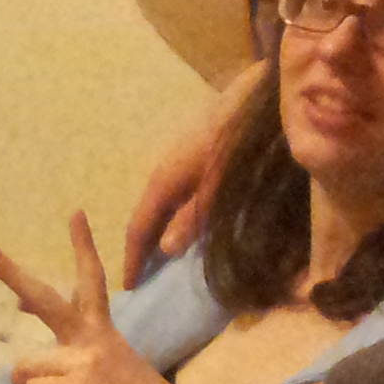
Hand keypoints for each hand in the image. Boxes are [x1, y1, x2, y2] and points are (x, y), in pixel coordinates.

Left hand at [0, 214, 187, 383]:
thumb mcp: (103, 361)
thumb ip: (67, 351)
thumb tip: (25, 361)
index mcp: (100, 327)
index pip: (92, 279)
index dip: (83, 247)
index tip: (75, 214)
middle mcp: (91, 337)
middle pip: (44, 300)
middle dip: (13, 275)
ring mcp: (84, 360)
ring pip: (25, 365)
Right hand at [120, 60, 265, 280]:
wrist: (255, 95)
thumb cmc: (236, 141)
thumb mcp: (219, 185)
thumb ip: (193, 217)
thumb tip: (164, 250)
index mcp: (163, 181)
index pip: (138, 227)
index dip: (132, 258)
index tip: (128, 287)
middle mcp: (164, 171)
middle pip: (146, 216)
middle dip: (142, 248)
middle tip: (145, 279)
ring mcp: (178, 162)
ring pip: (162, 205)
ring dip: (159, 232)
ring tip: (163, 259)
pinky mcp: (195, 157)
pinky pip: (176, 195)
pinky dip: (175, 217)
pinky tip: (188, 225)